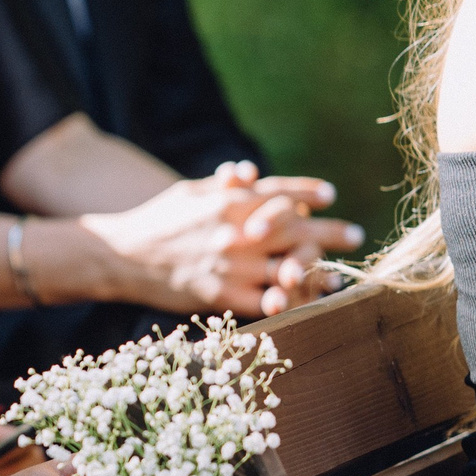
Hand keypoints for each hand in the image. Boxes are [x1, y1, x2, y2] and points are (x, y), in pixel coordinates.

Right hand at [80, 162, 362, 315]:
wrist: (120, 257)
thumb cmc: (156, 220)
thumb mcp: (188, 193)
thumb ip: (222, 185)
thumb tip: (247, 173)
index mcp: (229, 202)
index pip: (280, 191)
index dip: (308, 191)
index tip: (328, 195)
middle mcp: (237, 231)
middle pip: (297, 230)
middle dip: (330, 232)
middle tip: (354, 235)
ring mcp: (232, 265)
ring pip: (288, 268)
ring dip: (318, 272)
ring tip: (336, 276)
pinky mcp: (222, 295)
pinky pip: (266, 301)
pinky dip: (288, 301)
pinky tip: (305, 302)